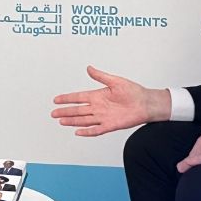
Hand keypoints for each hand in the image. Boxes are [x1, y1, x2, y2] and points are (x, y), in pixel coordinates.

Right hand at [51, 65, 171, 136]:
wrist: (146, 104)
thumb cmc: (134, 91)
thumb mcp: (115, 81)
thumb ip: (101, 76)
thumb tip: (89, 68)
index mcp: (98, 95)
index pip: (78, 97)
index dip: (67, 99)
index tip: (57, 100)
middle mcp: (99, 107)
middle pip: (78, 110)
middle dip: (65, 112)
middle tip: (54, 113)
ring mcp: (103, 117)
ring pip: (84, 120)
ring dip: (72, 121)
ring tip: (61, 121)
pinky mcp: (110, 125)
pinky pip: (96, 129)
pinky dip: (87, 131)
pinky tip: (78, 132)